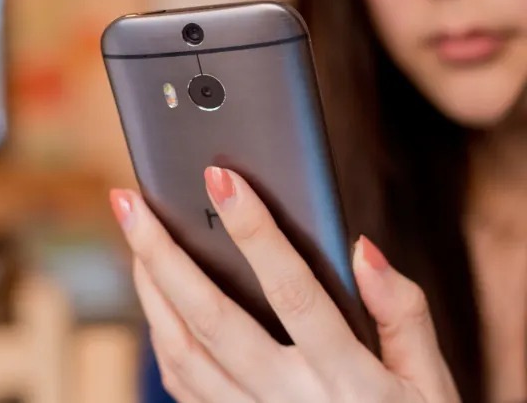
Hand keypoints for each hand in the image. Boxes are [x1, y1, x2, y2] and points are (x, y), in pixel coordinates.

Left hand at [110, 167, 459, 402]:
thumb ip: (403, 313)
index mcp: (345, 378)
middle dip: (164, 253)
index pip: (291, 290)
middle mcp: (287, 398)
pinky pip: (180, 381)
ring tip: (134, 238)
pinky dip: (160, 334)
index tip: (221, 178)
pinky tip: (156, 297)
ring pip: (182, 350)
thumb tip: (363, 250)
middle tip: (130, 201)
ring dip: (151, 289)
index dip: (254, 230)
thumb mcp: (429, 380)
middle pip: (211, 317)